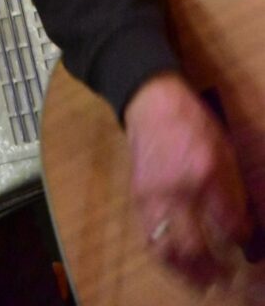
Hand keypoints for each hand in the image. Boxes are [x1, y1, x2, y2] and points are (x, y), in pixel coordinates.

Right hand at [124, 72, 249, 288]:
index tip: (247, 244)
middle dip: (212, 269)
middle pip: (193, 246)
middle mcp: (177, 190)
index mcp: (205, 172)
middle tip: (226, 278)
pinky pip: (150, 237)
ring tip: (202, 282)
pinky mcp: (138, 198)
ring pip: (167, 249)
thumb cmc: (192, 121)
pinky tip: (177, 263)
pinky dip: (165, 257)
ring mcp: (154, 196)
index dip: (242, 239)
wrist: (150, 102)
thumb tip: (244, 224)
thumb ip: (233, 188)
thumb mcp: (223, 148)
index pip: (228, 222)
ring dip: (185, 272)